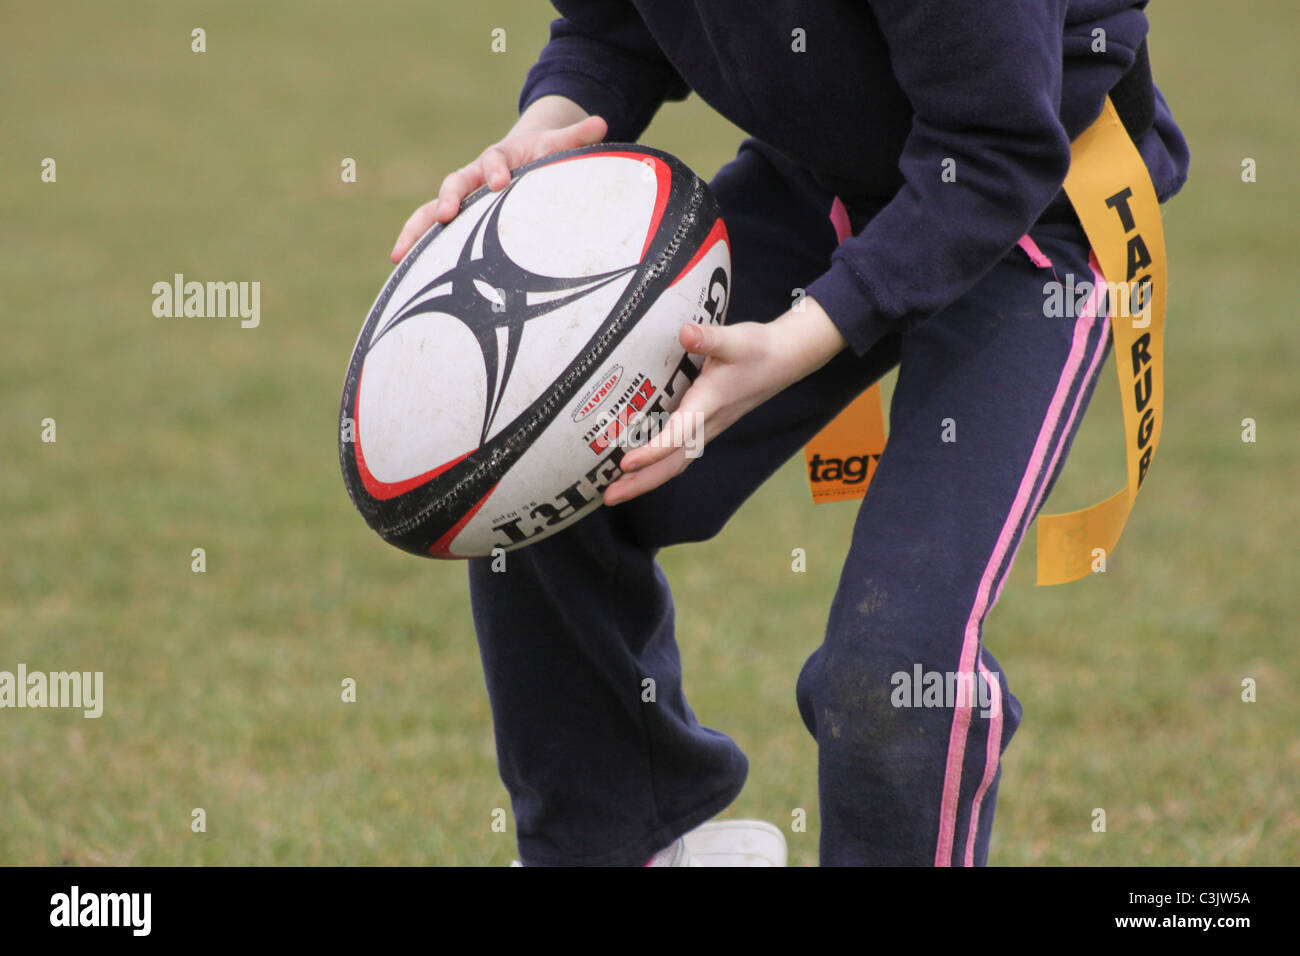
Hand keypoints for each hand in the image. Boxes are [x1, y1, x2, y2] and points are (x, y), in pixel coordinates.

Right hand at [390, 100, 606, 261]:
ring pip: (431, 211)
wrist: (521, 160)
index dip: (495, 170)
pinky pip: (430, 233)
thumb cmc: (542, 157)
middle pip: (454, 184)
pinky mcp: (456, 221)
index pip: (494, 160)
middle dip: (449, 199)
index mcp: (499, 158)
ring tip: (399, 254)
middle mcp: (473, 177)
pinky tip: (401, 269)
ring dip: (415, 230)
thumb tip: (603, 124)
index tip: (501, 182)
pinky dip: (416, 248)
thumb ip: (576, 137)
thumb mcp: (559, 146)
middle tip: (446, 214)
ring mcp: (461, 201)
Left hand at [603, 298, 847, 505]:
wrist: (783, 359)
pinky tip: (637, 472)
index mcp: (709, 404)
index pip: (678, 435)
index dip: (652, 451)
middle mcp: (707, 424)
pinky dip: (657, 469)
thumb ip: (709, 337)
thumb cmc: (757, 348)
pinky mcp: (706, 427)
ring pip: (675, 464)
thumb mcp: (735, 339)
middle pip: (672, 463)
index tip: (625, 463)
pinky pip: (679, 456)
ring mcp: (708, 429)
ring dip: (645, 481)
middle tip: (607, 498)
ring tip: (614, 493)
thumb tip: (686, 332)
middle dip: (640, 482)